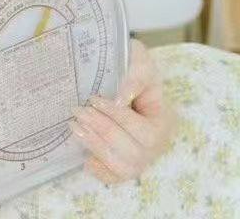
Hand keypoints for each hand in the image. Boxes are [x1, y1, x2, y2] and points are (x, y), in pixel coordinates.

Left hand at [69, 38, 175, 184]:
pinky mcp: (124, 163)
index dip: (117, 117)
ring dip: (96, 147)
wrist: (126, 73)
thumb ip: (135, 76)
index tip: (93, 99)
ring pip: (123, 167)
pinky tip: (85, 157)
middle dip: (102, 131)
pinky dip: (100, 171)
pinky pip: (114, 178)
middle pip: (133, 152)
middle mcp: (156, 146)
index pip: (143, 130)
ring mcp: (141, 158)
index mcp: (164, 121)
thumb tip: (119, 100)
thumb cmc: (134, 66)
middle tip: (78, 111)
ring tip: (75, 127)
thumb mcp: (140, 60)